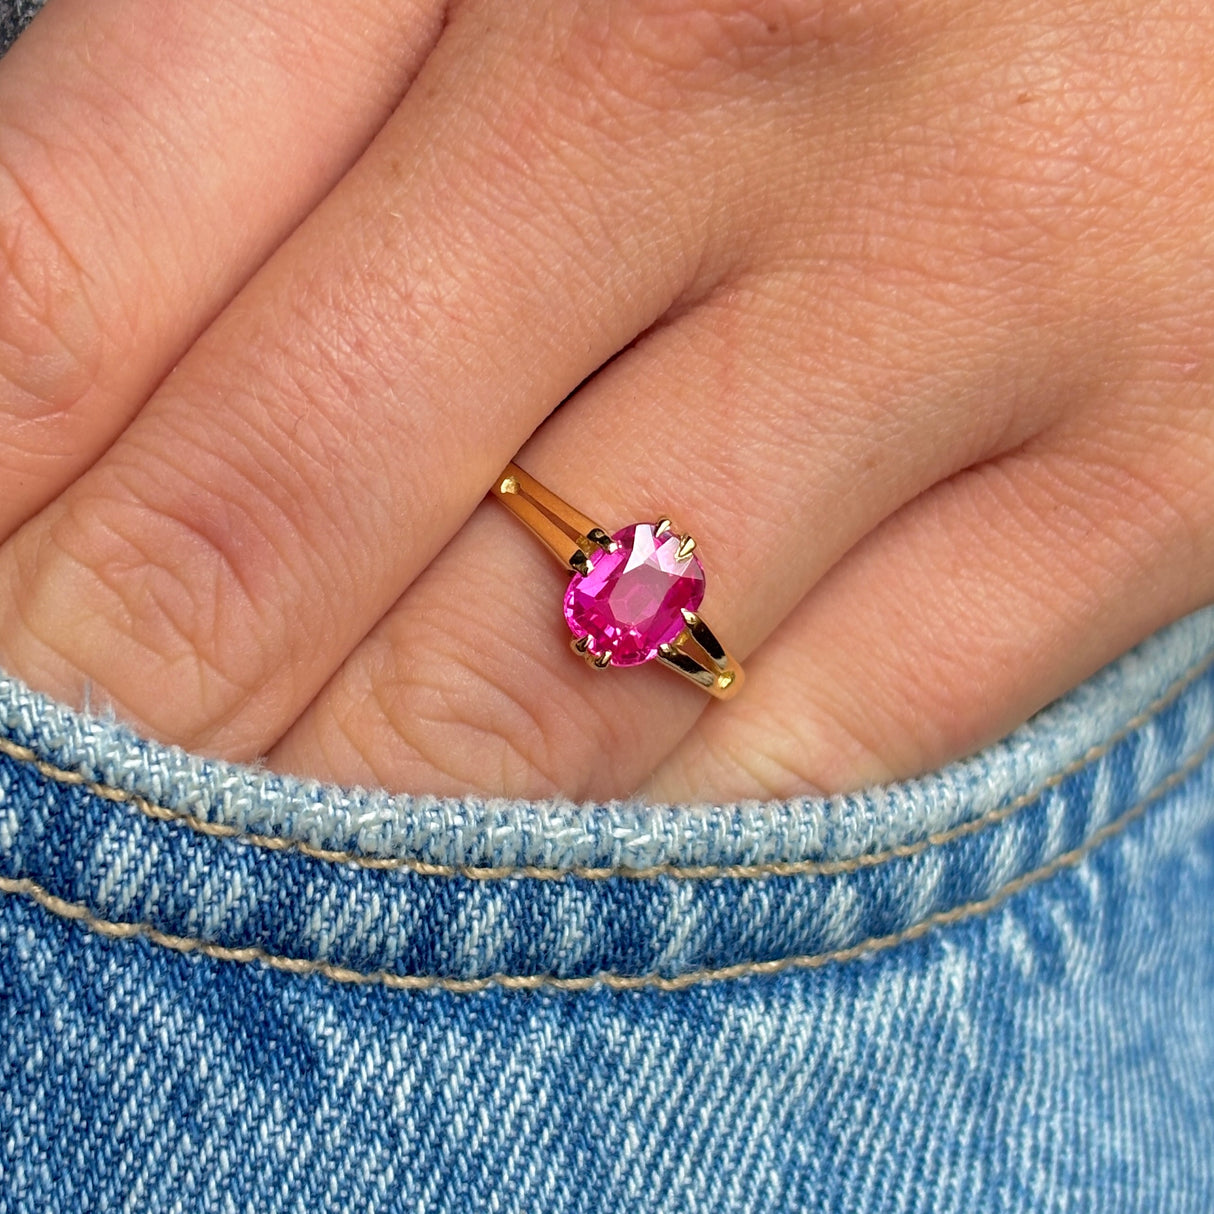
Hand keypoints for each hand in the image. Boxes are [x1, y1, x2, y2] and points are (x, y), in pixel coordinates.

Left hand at [1, 0, 1210, 800]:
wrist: (1188, 12)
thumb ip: (277, 136)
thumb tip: (43, 418)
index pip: (69, 269)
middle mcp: (725, 60)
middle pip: (271, 510)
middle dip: (115, 722)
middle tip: (50, 829)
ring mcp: (962, 282)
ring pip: (530, 686)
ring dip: (344, 832)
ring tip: (262, 890)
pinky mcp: (1149, 478)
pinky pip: (810, 764)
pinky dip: (637, 866)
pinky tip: (545, 883)